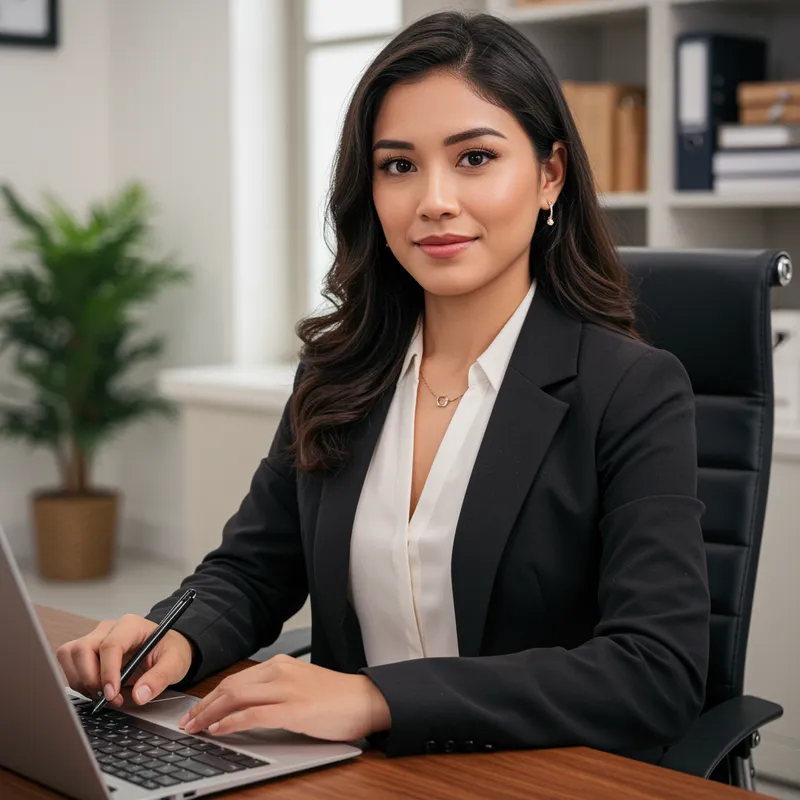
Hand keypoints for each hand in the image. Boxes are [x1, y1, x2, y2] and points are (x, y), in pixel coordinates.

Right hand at [56, 614, 193, 706]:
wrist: (165, 650)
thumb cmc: (169, 651)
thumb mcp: (175, 663)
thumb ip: (160, 678)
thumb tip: (140, 695)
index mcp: (131, 626)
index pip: (110, 645)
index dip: (107, 671)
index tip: (112, 694)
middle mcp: (108, 629)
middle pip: (82, 649)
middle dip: (90, 679)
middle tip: (108, 698)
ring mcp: (95, 638)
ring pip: (70, 655)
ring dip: (81, 681)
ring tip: (103, 696)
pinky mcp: (86, 650)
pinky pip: (69, 664)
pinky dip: (79, 682)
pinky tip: (97, 691)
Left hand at [179, 654, 390, 741]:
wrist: (366, 700)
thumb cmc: (337, 698)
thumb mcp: (301, 687)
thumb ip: (276, 692)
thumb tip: (244, 710)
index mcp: (282, 665)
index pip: (236, 679)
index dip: (211, 696)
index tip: (196, 711)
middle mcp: (281, 671)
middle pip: (230, 686)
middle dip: (203, 706)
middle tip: (186, 722)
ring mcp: (287, 689)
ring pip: (236, 696)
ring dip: (210, 714)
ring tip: (195, 728)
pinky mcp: (294, 708)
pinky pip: (253, 714)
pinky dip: (231, 722)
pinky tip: (219, 731)